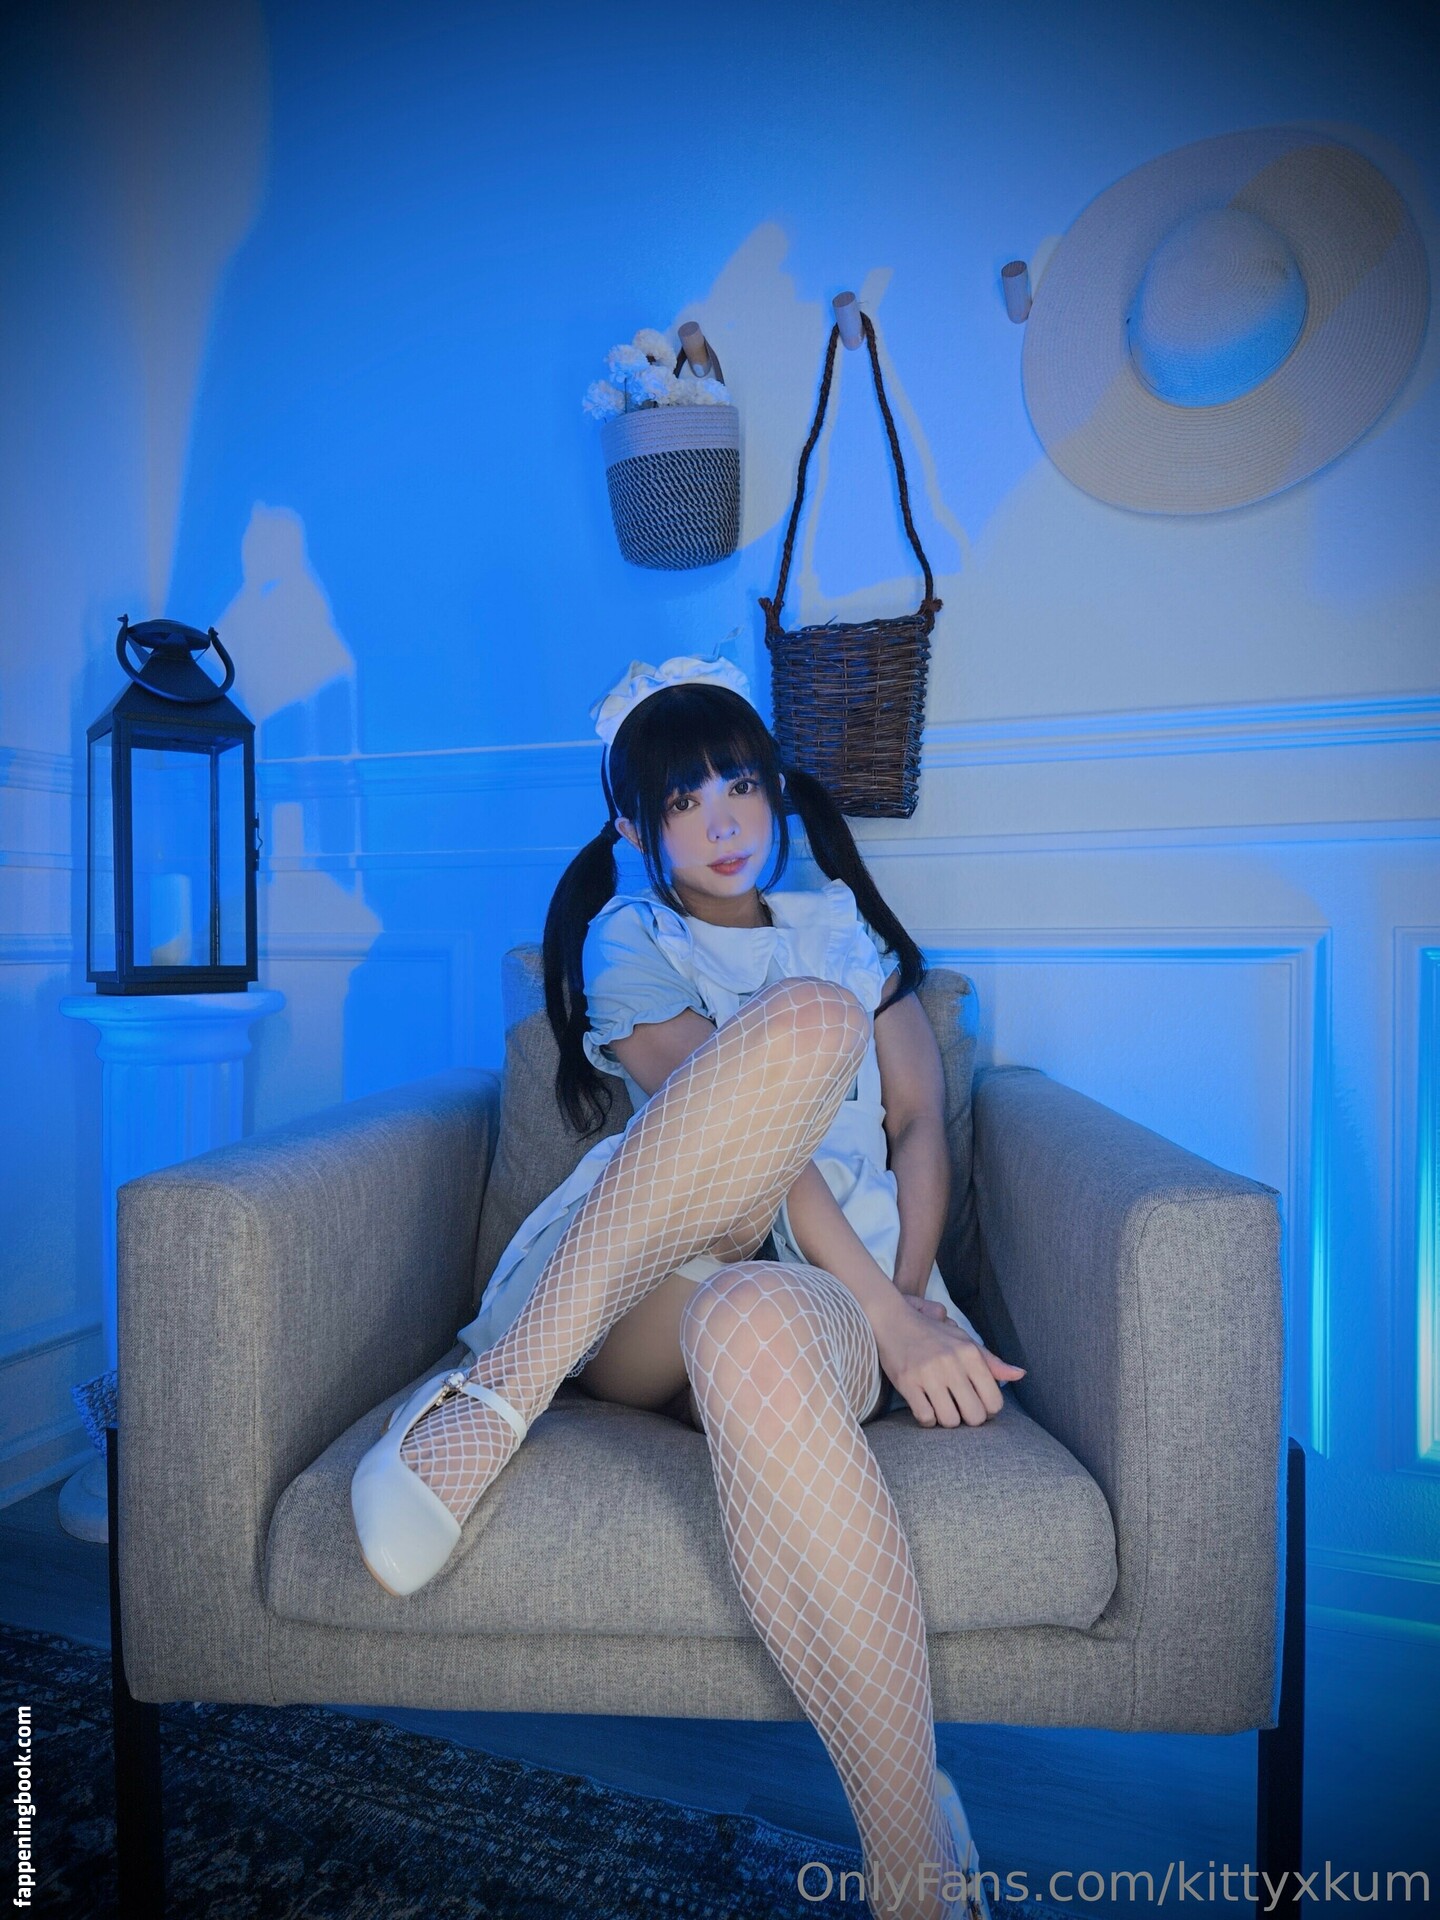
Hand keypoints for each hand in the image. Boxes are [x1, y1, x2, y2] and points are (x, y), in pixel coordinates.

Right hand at [876, 1294, 1026, 1427]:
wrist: (892, 1320)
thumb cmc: (932, 1334)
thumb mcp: (964, 1342)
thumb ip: (992, 1362)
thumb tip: (1020, 1374)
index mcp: (970, 1353)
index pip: (994, 1402)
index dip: (987, 1410)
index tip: (976, 1403)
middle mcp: (952, 1363)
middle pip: (974, 1416)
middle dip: (968, 1418)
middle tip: (959, 1409)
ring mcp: (928, 1373)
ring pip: (950, 1420)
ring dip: (946, 1420)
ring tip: (942, 1407)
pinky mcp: (907, 1382)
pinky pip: (925, 1417)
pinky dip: (927, 1419)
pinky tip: (926, 1407)